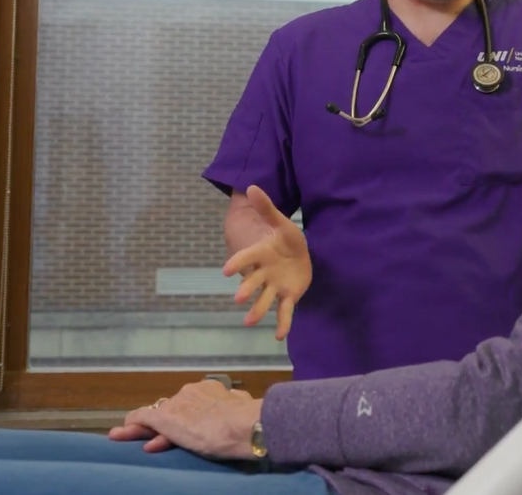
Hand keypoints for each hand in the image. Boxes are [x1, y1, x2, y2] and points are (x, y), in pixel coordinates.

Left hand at [108, 379, 263, 459]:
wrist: (241, 424)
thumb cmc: (248, 416)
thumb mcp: (243, 404)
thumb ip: (238, 401)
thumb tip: (242, 399)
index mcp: (210, 390)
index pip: (190, 402)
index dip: (184, 414)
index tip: (183, 424)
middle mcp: (190, 393)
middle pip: (170, 407)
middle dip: (161, 419)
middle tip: (149, 431)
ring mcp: (176, 406)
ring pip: (153, 415)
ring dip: (140, 426)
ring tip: (121, 434)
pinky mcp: (165, 419)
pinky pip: (142, 419)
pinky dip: (132, 425)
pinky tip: (121, 431)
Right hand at [224, 185, 310, 338]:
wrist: (296, 254)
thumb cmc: (286, 238)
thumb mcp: (281, 221)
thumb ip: (267, 207)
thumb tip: (252, 186)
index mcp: (262, 254)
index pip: (247, 258)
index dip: (238, 263)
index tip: (226, 270)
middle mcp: (264, 272)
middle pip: (253, 281)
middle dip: (246, 289)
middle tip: (237, 298)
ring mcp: (275, 285)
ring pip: (264, 299)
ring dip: (257, 310)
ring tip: (248, 322)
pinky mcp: (288, 296)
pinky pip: (284, 311)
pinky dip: (282, 324)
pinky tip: (279, 336)